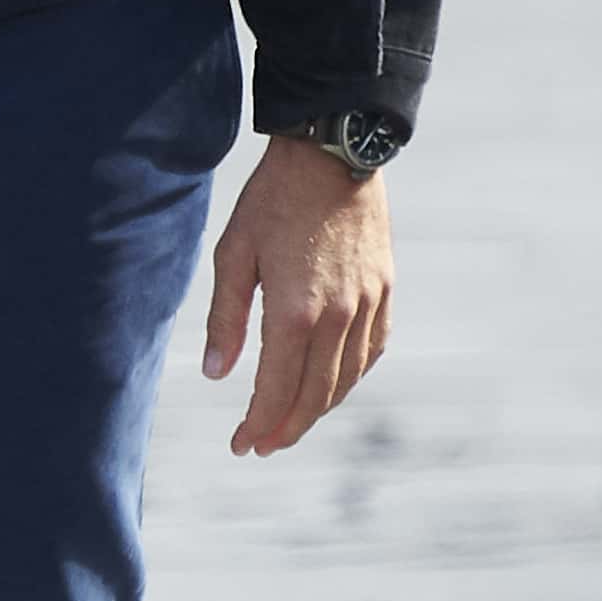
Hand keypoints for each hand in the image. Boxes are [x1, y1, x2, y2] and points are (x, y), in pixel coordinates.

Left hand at [203, 135, 392, 458]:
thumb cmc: (273, 200)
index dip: (257, 424)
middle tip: (262, 445)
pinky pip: (371, 351)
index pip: (276, 390)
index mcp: (294, 311)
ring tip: (291, 422)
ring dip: (318, 409)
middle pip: (314, 396)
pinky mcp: (385, 291)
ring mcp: (367, 305)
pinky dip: (349, 377)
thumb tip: (216, 374)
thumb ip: (225, 318)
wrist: (332, 155)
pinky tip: (331, 384)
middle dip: (286, 428)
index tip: (240, 445)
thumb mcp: (234, 254)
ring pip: (345, 379)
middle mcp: (337, 316)